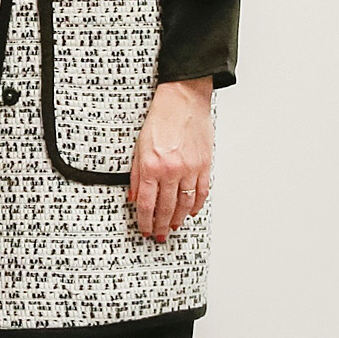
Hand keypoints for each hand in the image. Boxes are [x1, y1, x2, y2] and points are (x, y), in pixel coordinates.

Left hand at [129, 77, 213, 242]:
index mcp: (151, 166)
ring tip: (171, 228)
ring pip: (184, 204)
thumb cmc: (160, 120)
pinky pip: (201, 192)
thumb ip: (135, 175)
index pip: (147, 204)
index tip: (144, 230)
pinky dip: (196, 205)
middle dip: (160, 226)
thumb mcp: (138, 148)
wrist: (183, 101)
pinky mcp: (204, 165)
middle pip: (166, 208)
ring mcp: (190, 169)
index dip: (145, 221)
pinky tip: (190, 213)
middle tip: (157, 236)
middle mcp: (171, 170)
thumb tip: (134, 197)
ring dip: (177, 219)